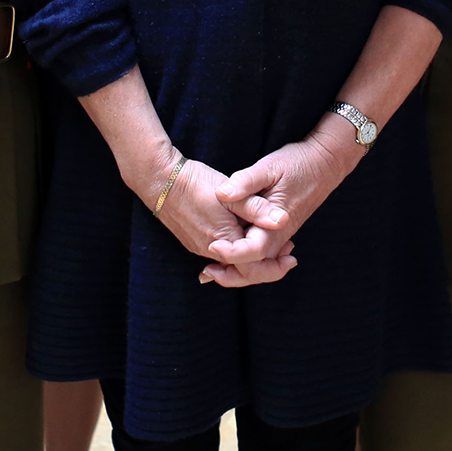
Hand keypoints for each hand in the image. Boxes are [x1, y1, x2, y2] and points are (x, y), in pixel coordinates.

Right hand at [148, 155, 298, 287]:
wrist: (159, 180)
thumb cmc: (196, 184)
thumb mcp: (232, 193)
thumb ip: (257, 208)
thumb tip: (283, 221)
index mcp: (224, 240)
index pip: (254, 267)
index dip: (276, 266)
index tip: (292, 256)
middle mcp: (210, 250)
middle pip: (244, 271)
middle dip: (268, 266)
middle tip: (288, 256)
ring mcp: (199, 247)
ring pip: (231, 263)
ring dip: (252, 258)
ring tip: (274, 246)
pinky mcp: (193, 240)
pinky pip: (219, 255)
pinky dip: (237, 252)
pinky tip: (247, 239)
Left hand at [213, 116, 362, 260]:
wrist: (325, 163)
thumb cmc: (298, 163)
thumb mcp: (269, 167)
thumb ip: (245, 182)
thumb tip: (221, 194)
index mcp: (276, 223)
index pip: (254, 252)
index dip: (232, 254)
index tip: (213, 246)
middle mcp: (279, 235)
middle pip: (257, 270)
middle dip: (232, 276)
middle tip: (207, 273)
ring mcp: (281, 236)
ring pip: (260, 267)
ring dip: (237, 272)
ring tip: (212, 271)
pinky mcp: (279, 232)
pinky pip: (263, 256)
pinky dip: (246, 262)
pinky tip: (228, 257)